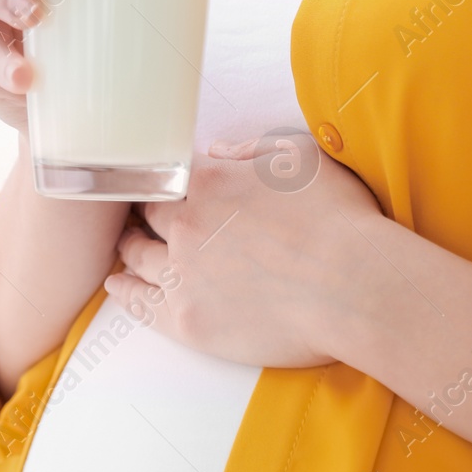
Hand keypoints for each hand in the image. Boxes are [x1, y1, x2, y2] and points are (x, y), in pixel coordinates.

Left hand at [104, 139, 385, 368]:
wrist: (354, 287)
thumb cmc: (339, 218)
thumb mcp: (302, 158)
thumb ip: (253, 151)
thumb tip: (218, 153)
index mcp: (209, 180)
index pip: (170, 174)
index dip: (164, 179)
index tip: (158, 183)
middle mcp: (185, 223)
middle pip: (147, 214)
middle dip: (140, 211)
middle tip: (134, 215)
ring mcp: (182, 273)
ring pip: (138, 256)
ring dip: (129, 247)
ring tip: (124, 247)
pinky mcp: (188, 320)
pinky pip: (141, 304)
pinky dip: (124, 291)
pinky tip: (117, 285)